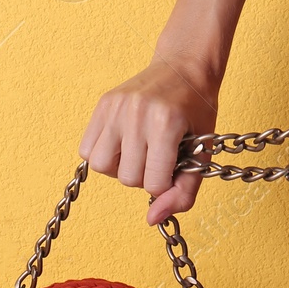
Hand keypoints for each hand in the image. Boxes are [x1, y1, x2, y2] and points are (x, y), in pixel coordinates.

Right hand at [78, 54, 219, 225]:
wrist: (185, 67)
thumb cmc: (197, 111)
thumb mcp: (202, 151)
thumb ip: (183, 191)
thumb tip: (152, 220)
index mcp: (166, 124)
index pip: (152, 183)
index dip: (165, 183)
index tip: (175, 166)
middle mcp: (137, 114)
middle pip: (126, 178)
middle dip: (144, 175)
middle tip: (158, 156)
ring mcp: (116, 108)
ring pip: (101, 166)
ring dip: (120, 167)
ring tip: (138, 152)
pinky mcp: (103, 104)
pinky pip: (86, 149)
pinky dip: (103, 154)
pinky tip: (123, 144)